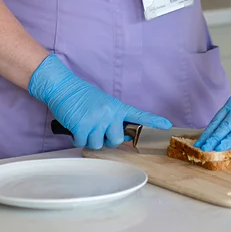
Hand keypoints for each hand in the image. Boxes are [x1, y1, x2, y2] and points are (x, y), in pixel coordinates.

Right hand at [28, 55, 170, 149]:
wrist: (63, 87)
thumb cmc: (82, 97)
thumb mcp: (103, 104)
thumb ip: (114, 118)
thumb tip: (123, 136)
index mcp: (117, 107)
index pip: (139, 115)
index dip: (154, 122)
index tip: (167, 126)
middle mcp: (110, 113)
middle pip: (116, 140)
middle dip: (106, 140)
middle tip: (96, 129)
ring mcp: (96, 120)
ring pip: (98, 144)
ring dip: (89, 139)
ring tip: (83, 124)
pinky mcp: (81, 126)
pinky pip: (82, 143)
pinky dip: (76, 138)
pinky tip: (75, 126)